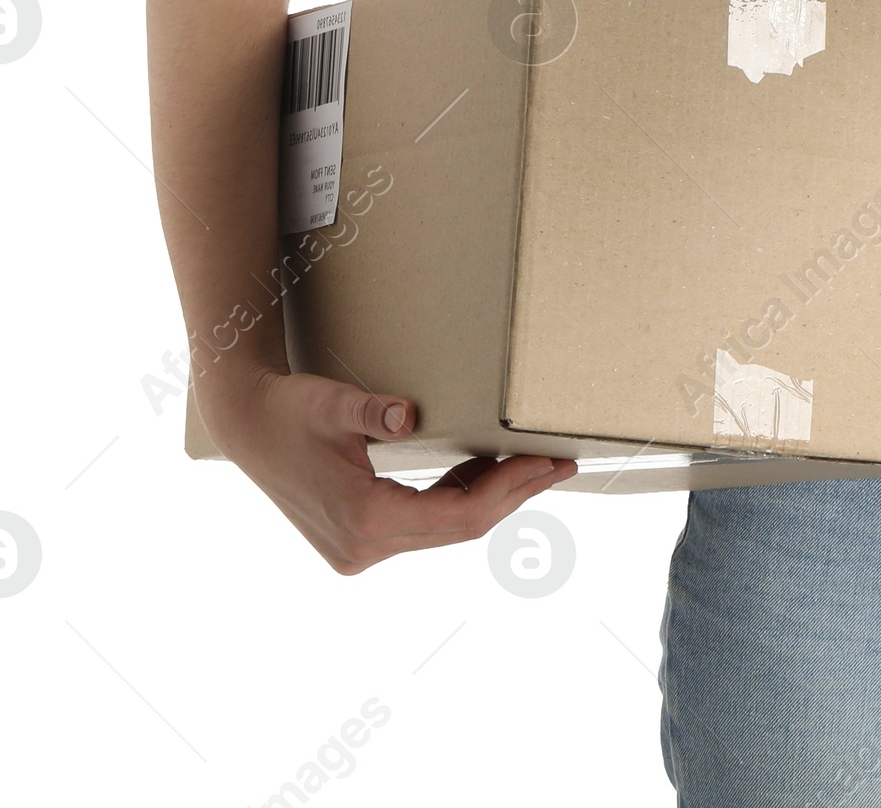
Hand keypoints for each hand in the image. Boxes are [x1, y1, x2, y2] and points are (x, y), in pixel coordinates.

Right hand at [201, 364, 576, 575]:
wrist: (246, 426)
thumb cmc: (290, 410)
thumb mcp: (332, 404)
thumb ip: (372, 411)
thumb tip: (408, 415)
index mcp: (365, 520)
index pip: (460, 516)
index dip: (510, 490)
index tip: (546, 463)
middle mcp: (364, 548)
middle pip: (459, 529)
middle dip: (512, 495)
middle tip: (559, 465)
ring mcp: (360, 551)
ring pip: (443, 530)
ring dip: (488, 499)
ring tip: (535, 469)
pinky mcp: (358, 541)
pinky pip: (422, 526)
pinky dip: (456, 500)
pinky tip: (484, 473)